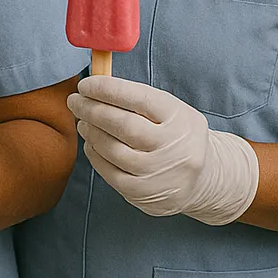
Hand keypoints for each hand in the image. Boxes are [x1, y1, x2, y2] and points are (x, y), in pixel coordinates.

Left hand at [70, 75, 257, 225]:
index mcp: (181, 118)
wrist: (204, 179)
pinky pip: (111, 173)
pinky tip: (92, 144)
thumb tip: (93, 84)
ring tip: (83, 122)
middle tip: (74, 101)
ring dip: (91, 132)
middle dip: (92, 110)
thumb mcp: (169, 111)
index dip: (107, 89)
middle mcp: (176, 146)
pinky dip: (95, 155)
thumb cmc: (174, 135)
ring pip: (114, 150)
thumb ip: (135, 98)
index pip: (139, 98)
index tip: (85, 85)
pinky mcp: (147, 194)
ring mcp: (162, 173)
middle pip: (124, 125)